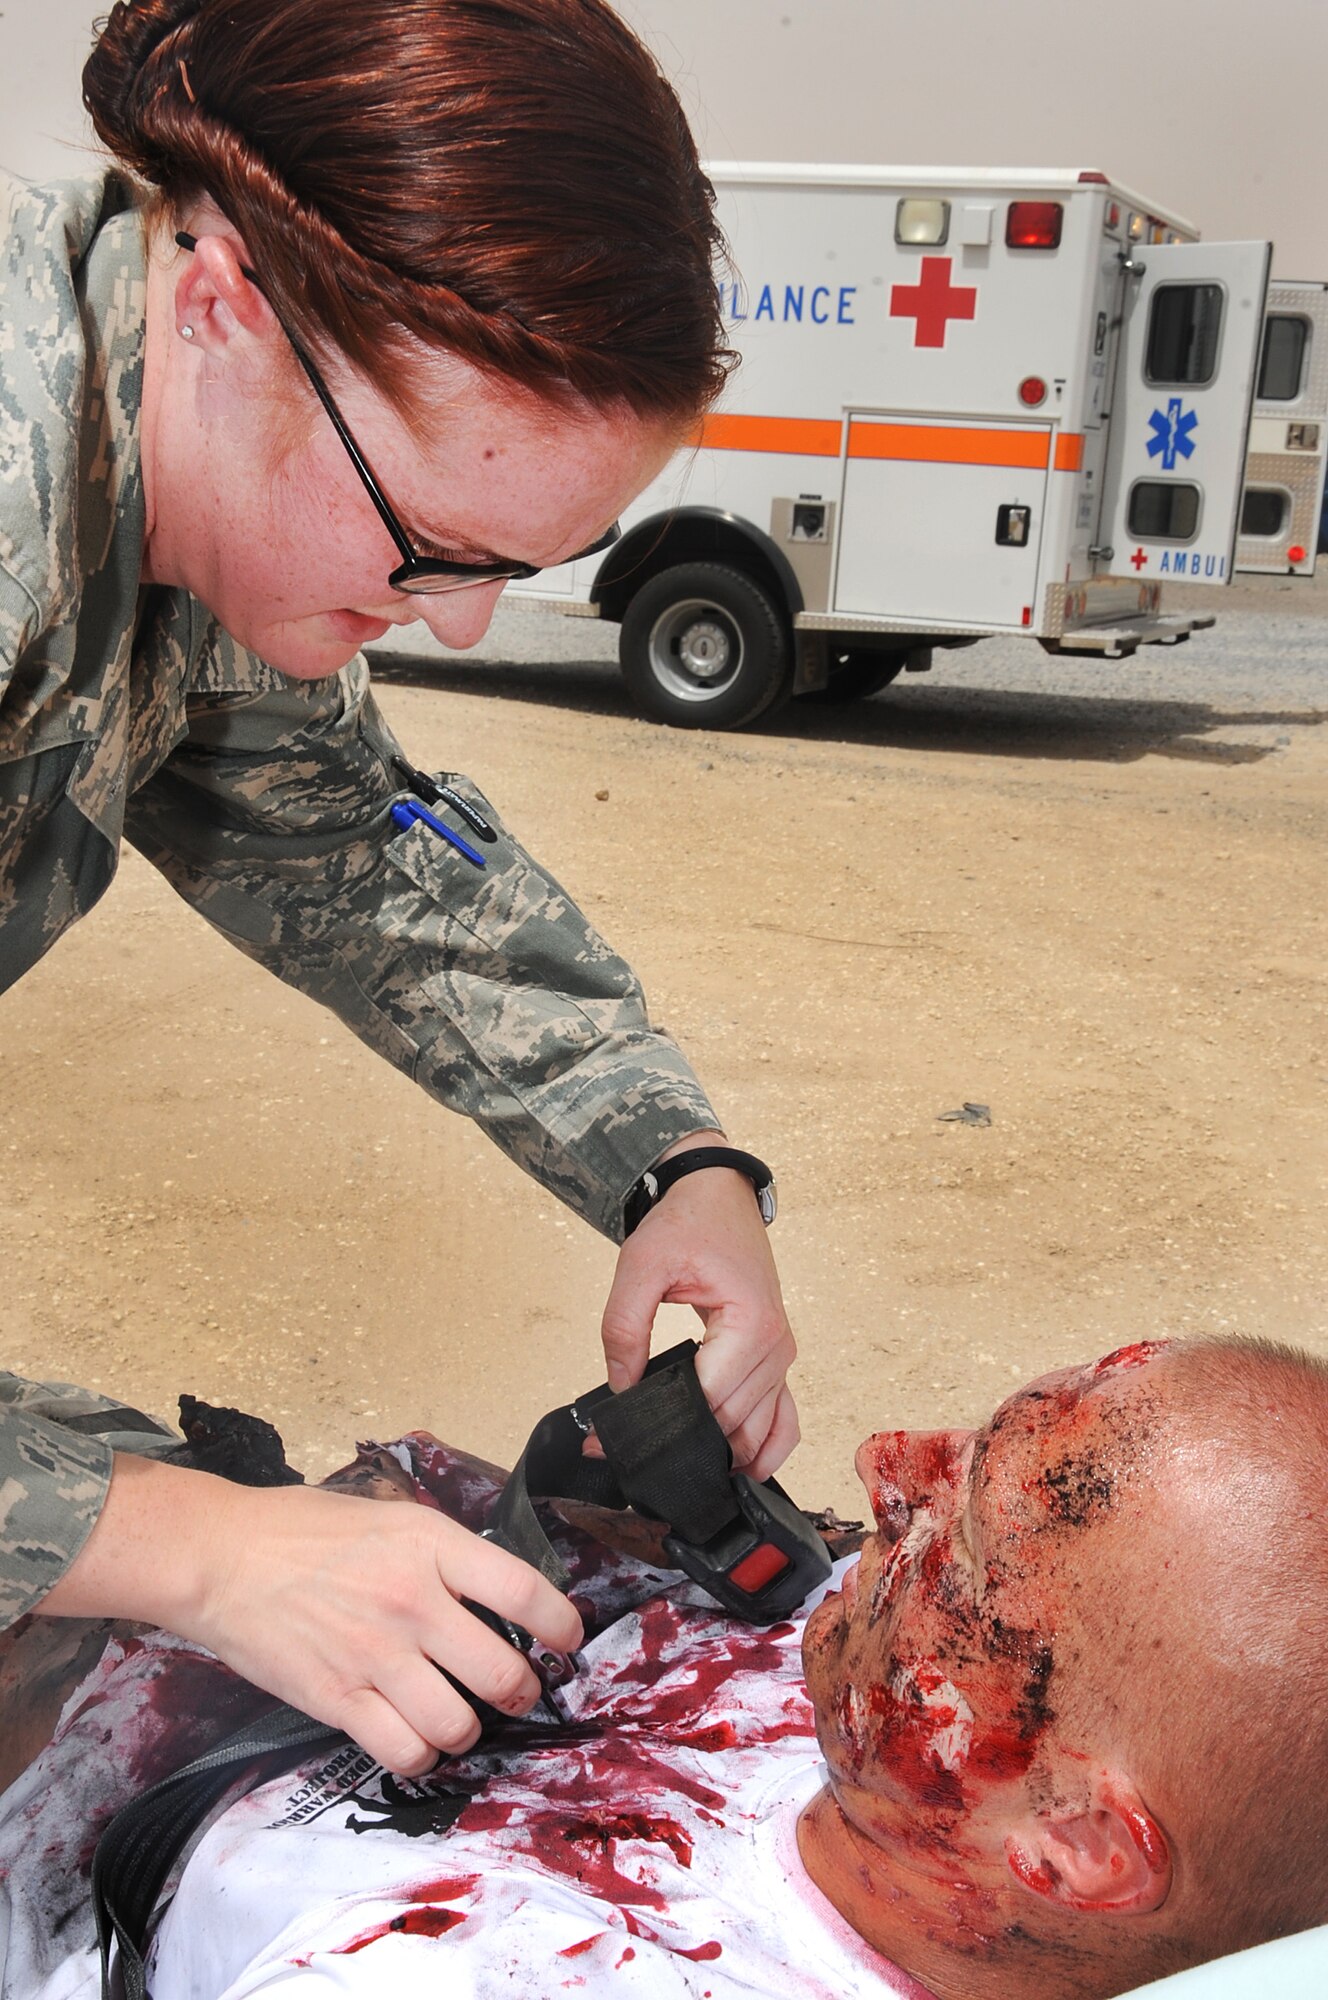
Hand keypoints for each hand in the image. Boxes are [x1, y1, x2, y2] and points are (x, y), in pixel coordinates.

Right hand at [39, 1455, 582, 1775]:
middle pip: (503, 1673)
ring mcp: (376, 1656)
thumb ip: (442, 1552)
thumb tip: (494, 1588)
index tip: (567, 1639)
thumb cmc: (304, 1528)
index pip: (524, 1591)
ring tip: (458, 1715)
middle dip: (520, 1690)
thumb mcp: (389, 1514)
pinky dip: (420, 1754)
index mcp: (431, 1545)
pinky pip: (405, 1752)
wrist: (222, 1557)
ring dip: (467, 1728)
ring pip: (459, 1724)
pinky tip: (414, 1736)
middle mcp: (414, 1601)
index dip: (561, 1624)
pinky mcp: (338, 1699)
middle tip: (513, 1689)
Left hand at [600, 1134, 798, 1480]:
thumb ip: (623, 1327)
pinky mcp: (777, 1359)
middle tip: (621, 1450)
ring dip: (721, 1453)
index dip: (663, 1424)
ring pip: (756, 1430)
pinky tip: (739, 1469)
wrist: (717, 1195)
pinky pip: (784, 1418)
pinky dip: (765, 1447)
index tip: (616, 1439)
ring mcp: (782, 1356)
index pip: (709, 1400)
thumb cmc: (687, 1224)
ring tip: (670, 1463)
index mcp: (751, 1324)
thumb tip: (621, 1388)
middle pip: (731, 1423)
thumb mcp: (639, 1264)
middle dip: (683, 1442)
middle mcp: (776, 1346)